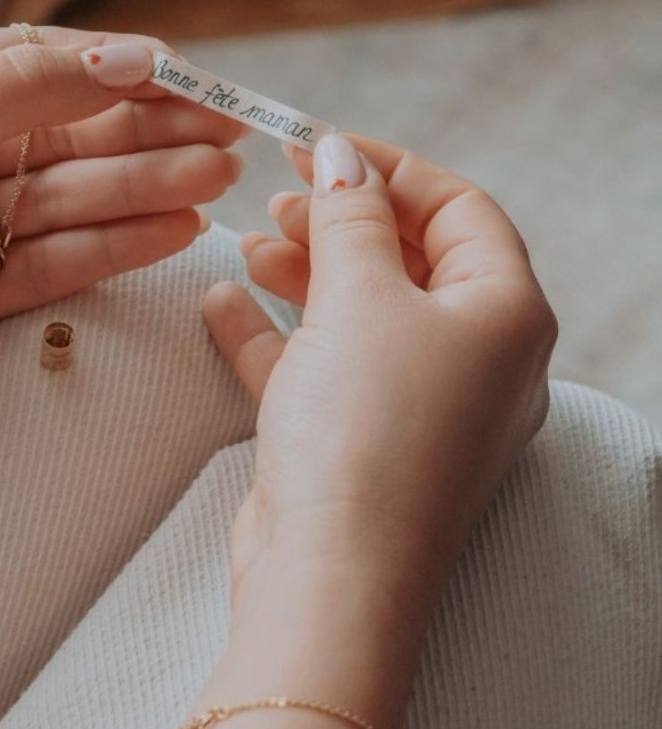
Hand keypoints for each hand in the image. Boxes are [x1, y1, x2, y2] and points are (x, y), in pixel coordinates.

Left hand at [0, 26, 243, 453]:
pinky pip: (59, 260)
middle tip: (228, 140)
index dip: (127, 74)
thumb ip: (26, 86)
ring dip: (148, 188)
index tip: (197, 82)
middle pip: (75, 136)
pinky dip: (115, 245)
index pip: (50, 68)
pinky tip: (174, 230)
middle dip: (153, 135)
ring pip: (76, 199)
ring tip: (216, 182)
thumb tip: (128, 55)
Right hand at [190, 134, 555, 728]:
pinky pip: (322, 368)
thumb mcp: (359, 297)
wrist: (329, 582)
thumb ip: (350, 215)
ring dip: (307, 271)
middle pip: (410, 258)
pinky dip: (278, 333)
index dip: (389, 168)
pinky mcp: (364, 443)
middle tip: (280, 198)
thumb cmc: (365, 432)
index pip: (459, 208)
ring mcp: (419, 406)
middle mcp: (474, 360)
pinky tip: (224, 302)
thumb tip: (340, 154)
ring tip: (250, 243)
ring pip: (363, 313)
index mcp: (504, 316)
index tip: (318, 146)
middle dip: (342, 220)